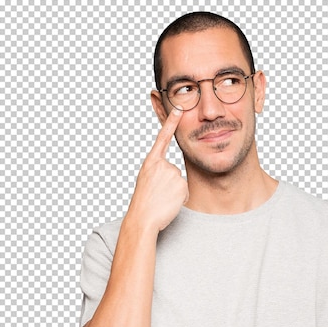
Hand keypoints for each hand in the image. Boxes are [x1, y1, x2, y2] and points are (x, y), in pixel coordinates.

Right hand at [126, 106, 188, 231]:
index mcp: (151, 162)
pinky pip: (184, 191)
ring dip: (173, 192)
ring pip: (179, 182)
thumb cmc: (143, 203)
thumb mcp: (147, 181)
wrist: (143, 218)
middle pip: (174, 171)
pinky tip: (168, 202)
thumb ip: (159, 172)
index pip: (163, 138)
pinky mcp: (181, 184)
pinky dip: (179, 198)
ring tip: (161, 199)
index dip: (171, 122)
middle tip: (157, 194)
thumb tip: (172, 175)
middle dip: (169, 184)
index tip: (178, 107)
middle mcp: (162, 165)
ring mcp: (172, 173)